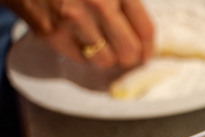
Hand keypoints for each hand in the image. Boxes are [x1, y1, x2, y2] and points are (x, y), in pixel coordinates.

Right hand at [3, 0, 153, 68]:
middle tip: (128, 56)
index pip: (145, 30)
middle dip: (132, 58)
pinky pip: (81, 60)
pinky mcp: (51, 33)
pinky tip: (81, 41)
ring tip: (102, 46)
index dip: (149, 47)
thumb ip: (124, 3)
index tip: (146, 53)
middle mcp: (98, 4)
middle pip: (129, 51)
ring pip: (106, 60)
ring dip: (107, 57)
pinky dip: (84, 55)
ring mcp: (73, 20)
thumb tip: (142, 36)